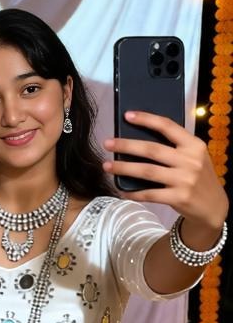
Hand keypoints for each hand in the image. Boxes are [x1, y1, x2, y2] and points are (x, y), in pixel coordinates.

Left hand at [103, 111, 228, 232]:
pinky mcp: (179, 198)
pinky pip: (150, 194)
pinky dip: (133, 193)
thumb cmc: (198, 177)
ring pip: (147, 171)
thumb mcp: (195, 157)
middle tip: (107, 143)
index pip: (168, 126)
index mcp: (194, 145)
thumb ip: (175, 148)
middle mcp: (190, 160)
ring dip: (124, 168)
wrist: (214, 207)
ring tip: (107, 165)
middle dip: (126, 145)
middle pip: (152, 149)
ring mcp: (185, 180)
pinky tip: (121, 190)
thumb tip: (139, 139)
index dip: (147, 119)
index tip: (128, 115)